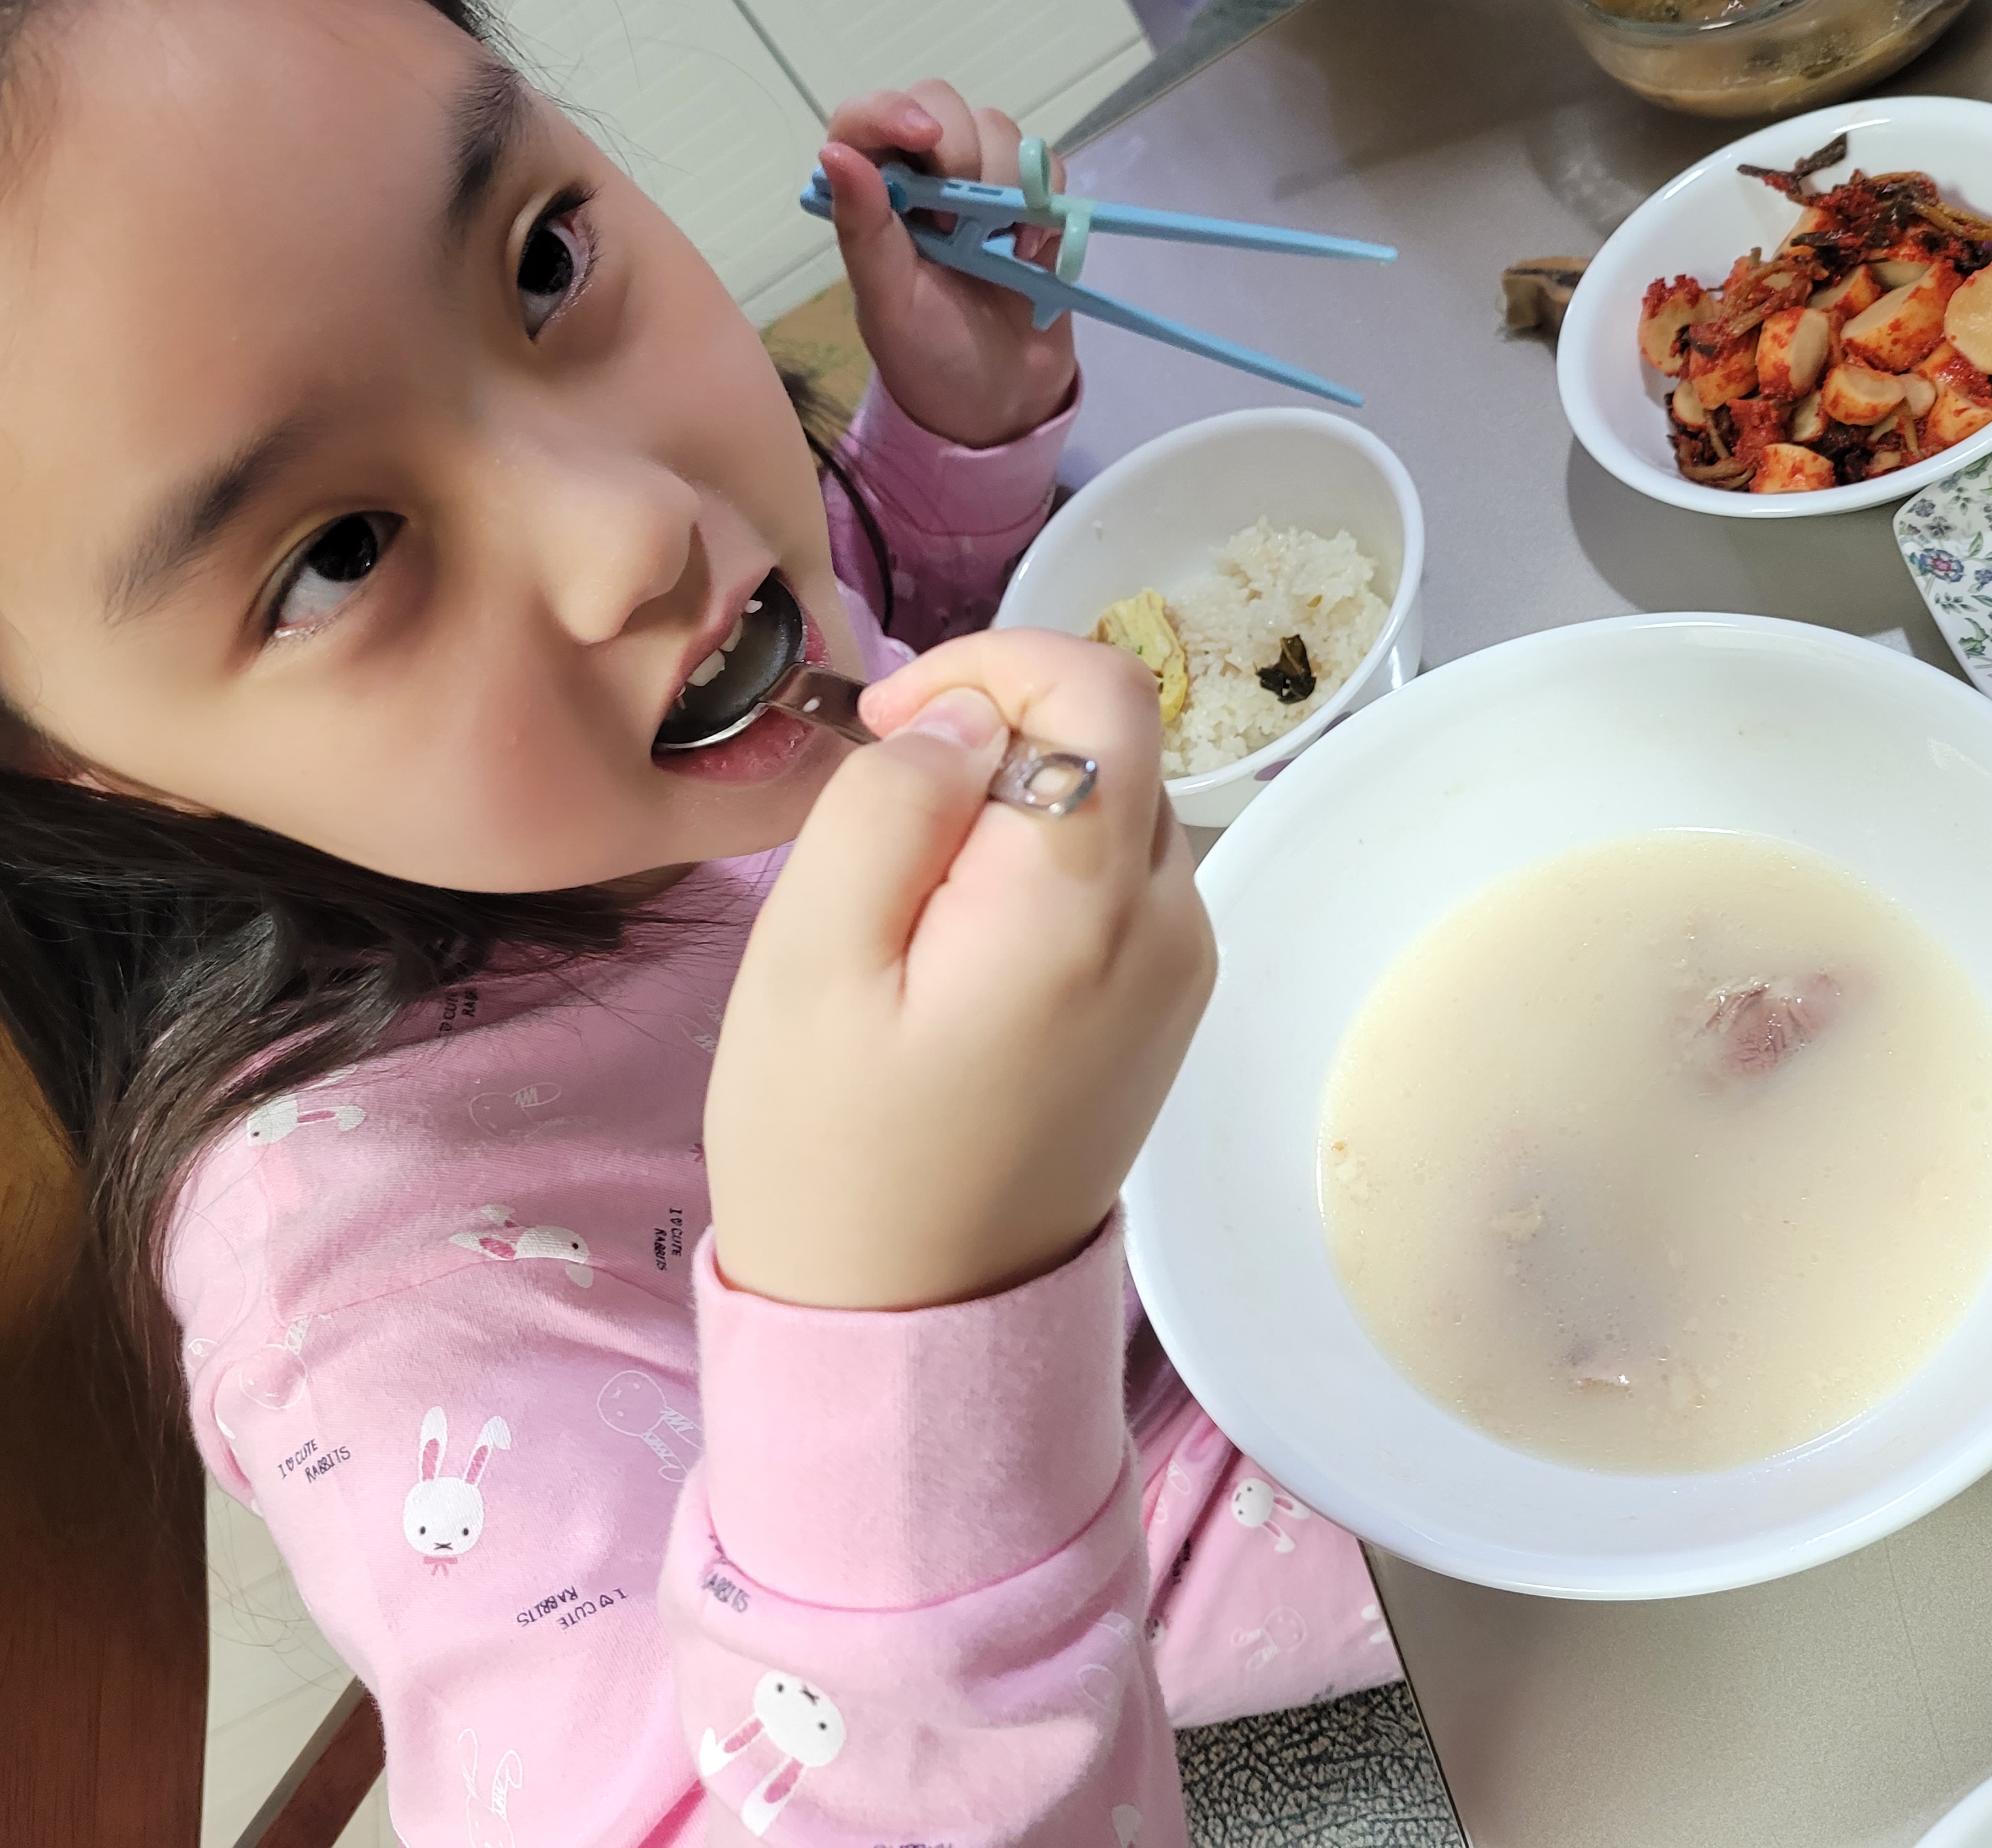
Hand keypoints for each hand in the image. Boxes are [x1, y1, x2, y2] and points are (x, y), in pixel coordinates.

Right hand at [705, 631, 1213, 1310]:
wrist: (909, 1327)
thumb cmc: (831, 1150)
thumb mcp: (809, 961)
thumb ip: (891, 806)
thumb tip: (969, 715)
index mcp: (1086, 901)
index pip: (1101, 685)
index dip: (992, 665)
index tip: (892, 728)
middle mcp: (1169, 922)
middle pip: (1112, 741)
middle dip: (995, 743)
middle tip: (881, 833)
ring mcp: (1181, 972)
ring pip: (1112, 808)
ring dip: (1014, 814)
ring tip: (910, 913)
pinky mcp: (1166, 1010)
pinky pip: (1116, 885)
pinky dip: (1041, 877)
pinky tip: (959, 958)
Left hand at [820, 82, 1080, 449]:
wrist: (996, 401)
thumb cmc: (928, 356)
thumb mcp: (887, 302)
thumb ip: (863, 228)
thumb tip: (835, 153)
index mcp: (871, 196)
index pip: (864, 119)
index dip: (890, 112)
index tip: (924, 140)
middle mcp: (922, 176)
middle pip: (941, 103)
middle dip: (961, 153)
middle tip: (959, 224)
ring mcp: (980, 186)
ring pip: (998, 128)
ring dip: (1006, 181)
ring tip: (1000, 245)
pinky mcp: (1031, 203)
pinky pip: (1046, 164)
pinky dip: (1046, 200)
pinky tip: (1032, 250)